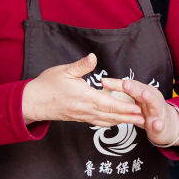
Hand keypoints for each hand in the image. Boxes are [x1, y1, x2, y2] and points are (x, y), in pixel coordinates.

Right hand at [21, 53, 142, 127]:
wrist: (32, 102)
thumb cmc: (47, 85)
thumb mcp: (64, 70)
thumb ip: (81, 66)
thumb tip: (93, 57)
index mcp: (84, 97)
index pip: (109, 103)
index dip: (125, 106)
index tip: (138, 107)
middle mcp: (85, 110)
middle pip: (112, 115)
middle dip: (130, 117)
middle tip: (146, 118)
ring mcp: (83, 116)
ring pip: (107, 120)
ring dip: (123, 121)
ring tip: (137, 121)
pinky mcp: (80, 118)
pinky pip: (99, 121)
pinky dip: (111, 121)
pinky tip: (118, 120)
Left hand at [107, 77, 178, 146]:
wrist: (166, 125)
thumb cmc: (147, 111)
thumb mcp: (135, 100)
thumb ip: (123, 93)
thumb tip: (104, 84)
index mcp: (142, 91)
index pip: (128, 85)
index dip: (116, 83)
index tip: (104, 82)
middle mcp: (151, 98)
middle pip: (141, 91)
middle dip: (133, 88)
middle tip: (125, 84)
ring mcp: (158, 110)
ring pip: (154, 103)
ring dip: (149, 98)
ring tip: (144, 95)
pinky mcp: (162, 124)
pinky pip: (160, 124)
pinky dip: (158, 124)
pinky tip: (156, 124)